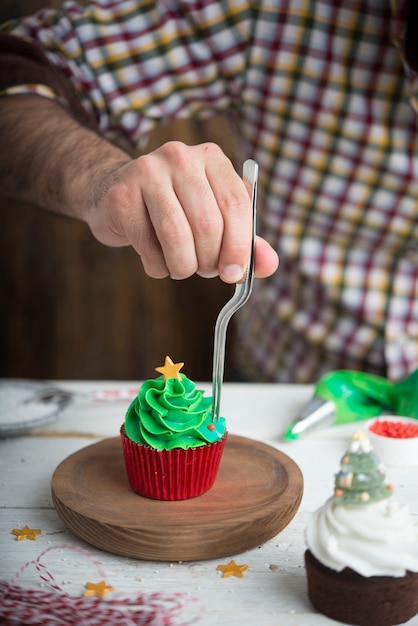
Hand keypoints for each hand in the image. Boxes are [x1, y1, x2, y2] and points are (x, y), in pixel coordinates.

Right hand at [87, 141, 278, 281]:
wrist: (113, 192)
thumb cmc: (175, 209)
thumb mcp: (215, 217)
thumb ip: (244, 240)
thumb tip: (269, 265)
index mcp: (212, 159)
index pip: (236, 205)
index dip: (240, 246)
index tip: (236, 273)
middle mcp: (181, 157)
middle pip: (207, 224)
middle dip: (209, 260)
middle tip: (205, 270)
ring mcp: (148, 172)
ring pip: (177, 237)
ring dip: (183, 266)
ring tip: (181, 268)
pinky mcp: (122, 195)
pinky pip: (148, 247)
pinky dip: (157, 267)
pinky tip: (157, 261)